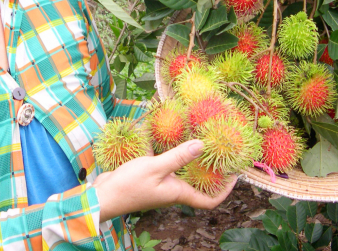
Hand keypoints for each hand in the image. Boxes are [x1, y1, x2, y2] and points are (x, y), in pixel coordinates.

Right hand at [91, 139, 235, 221]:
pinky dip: (167, 153)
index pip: (209, 200)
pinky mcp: (147, 177)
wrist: (103, 196)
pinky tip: (165, 136)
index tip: (234, 176)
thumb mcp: (156, 167)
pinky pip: (164, 165)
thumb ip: (178, 156)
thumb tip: (203, 145)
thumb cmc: (130, 185)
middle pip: (197, 185)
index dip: (224, 191)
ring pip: (180, 173)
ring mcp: (160, 185)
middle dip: (209, 171)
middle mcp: (172, 191)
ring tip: (196, 139)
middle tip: (218, 152)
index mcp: (178, 193)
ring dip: (189, 160)